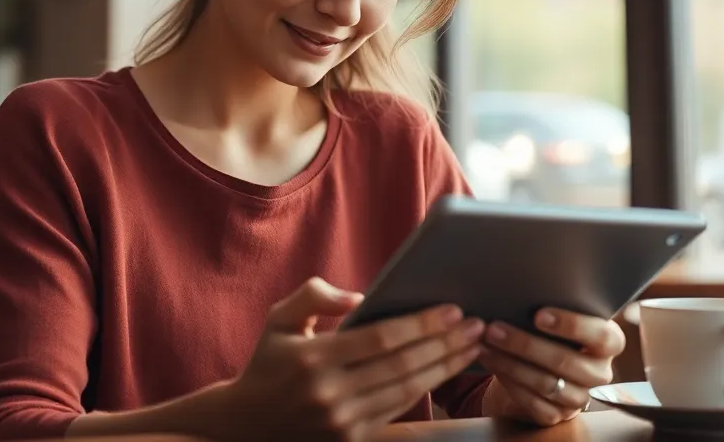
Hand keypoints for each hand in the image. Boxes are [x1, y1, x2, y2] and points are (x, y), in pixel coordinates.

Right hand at [221, 277, 483, 440]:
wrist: (246, 424)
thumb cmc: (269, 361)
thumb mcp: (279, 318)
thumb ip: (315, 296)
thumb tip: (361, 296)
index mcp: (313, 359)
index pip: (380, 339)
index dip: (421, 324)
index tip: (452, 309)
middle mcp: (330, 394)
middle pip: (402, 365)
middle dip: (445, 344)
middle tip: (477, 324)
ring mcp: (342, 421)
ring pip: (407, 390)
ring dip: (446, 367)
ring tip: (473, 346)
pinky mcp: (351, 438)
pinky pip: (398, 409)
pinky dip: (427, 388)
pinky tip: (447, 370)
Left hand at [478, 309, 623, 426]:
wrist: (542, 364)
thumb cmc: (552, 330)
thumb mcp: (560, 315)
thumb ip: (553, 304)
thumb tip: (522, 286)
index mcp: (609, 342)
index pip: (602, 336)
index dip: (572, 326)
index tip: (539, 315)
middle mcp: (600, 372)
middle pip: (566, 361)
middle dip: (525, 344)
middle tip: (494, 328)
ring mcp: (580, 397)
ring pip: (546, 383)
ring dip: (510, 363)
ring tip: (486, 345)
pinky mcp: (558, 415)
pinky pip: (534, 403)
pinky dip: (509, 382)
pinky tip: (492, 363)